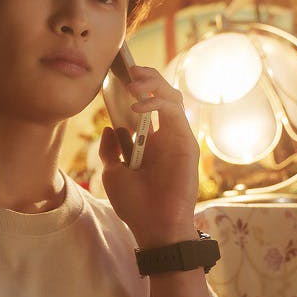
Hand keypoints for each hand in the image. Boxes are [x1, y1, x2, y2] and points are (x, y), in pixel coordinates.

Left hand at [99, 65, 199, 247]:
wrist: (153, 226)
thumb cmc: (135, 204)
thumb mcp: (113, 173)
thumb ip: (111, 150)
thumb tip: (109, 127)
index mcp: (148, 142)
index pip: (145, 106)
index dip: (134, 89)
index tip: (116, 75)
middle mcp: (165, 136)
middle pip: (161, 95)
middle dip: (146, 78)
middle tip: (128, 69)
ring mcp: (177, 138)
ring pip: (172, 97)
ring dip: (153, 84)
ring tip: (132, 80)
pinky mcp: (187, 143)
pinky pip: (174, 112)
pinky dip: (155, 104)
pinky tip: (137, 108)